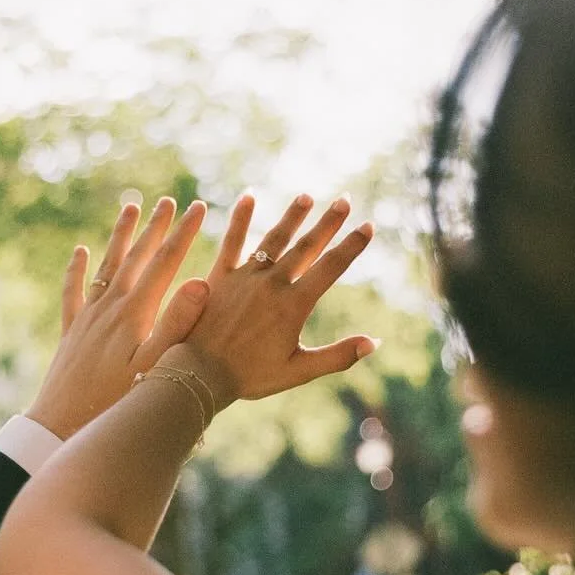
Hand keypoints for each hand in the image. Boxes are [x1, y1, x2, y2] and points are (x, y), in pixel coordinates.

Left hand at [25, 197, 209, 438]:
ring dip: (121, 236)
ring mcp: (89, 317)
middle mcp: (110, 307)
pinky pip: (74, 291)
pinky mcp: (71, 332)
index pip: (165, 263)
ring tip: (131, 208)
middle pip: (137, 257)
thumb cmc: (117, 402)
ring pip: (107, 265)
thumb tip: (200, 282)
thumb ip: (177, 323)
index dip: (184, 233)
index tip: (199, 208)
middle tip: (170, 202)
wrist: (62, 424)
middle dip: (156, 228)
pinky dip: (76, 269)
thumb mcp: (156, 365)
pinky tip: (79, 252)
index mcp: (135, 313)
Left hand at [161, 193, 376, 407]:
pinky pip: (232, 242)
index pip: (331, 267)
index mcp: (294, 305)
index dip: (352, 246)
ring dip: (292, 216)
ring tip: (306, 196)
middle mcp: (272, 284)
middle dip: (328, 222)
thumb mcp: (299, 371)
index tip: (368, 225)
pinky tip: (249, 196)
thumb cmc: (250, 377)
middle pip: (307, 246)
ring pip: (274, 239)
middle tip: (344, 199)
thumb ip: (338, 356)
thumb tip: (375, 342)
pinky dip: (240, 218)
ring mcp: (245, 278)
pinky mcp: (219, 277)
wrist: (199, 374)